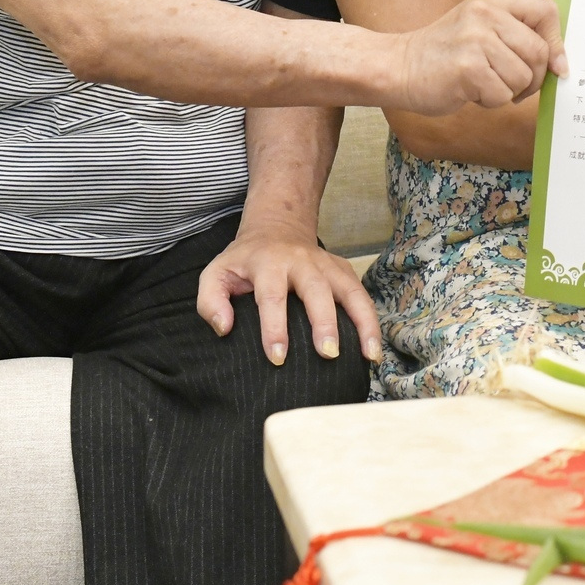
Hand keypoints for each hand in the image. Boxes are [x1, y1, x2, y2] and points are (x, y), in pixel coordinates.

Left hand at [197, 217, 381, 363]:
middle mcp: (301, 261)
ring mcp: (327, 264)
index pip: (271, 296)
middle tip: (328, 354)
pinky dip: (371, 319)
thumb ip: (210, 301)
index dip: (274, 328)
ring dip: (362, 321)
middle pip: (316, 291)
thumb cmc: (244, 262)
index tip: (278, 357)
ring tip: (369, 354)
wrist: (277, 227)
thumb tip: (224, 328)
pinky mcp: (343, 270)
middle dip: (324, 322)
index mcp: (268, 263)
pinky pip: (361, 294)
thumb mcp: (215, 273)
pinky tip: (373, 347)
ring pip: (349, 290)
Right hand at [393, 0, 562, 114]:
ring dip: (509, 91)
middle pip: (539, 52)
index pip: (547, 12)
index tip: (555, 64)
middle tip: (513, 85)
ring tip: (484, 83)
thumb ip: (519, 35)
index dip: (556, 42)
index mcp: (493, 0)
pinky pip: (502, 94)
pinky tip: (471, 91)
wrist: (399, 67)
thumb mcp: (481, 28)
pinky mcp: (467, 67)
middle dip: (533, 78)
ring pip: (523, 77)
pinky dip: (491, 101)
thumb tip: (562, 63)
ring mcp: (476, 39)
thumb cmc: (446, 53)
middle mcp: (486, 14)